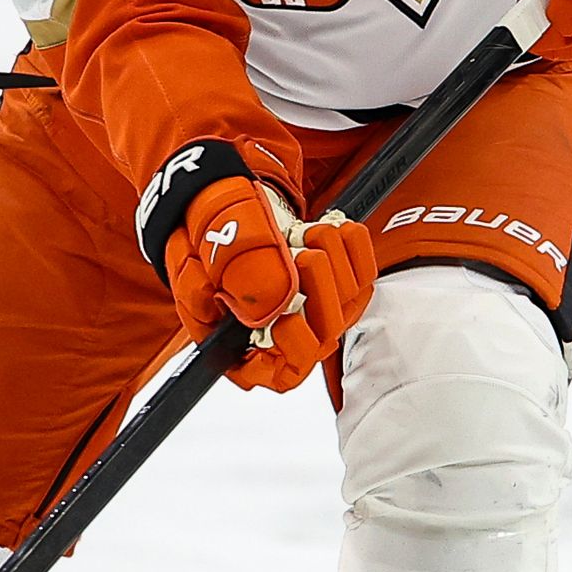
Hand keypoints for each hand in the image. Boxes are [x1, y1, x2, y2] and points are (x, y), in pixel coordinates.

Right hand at [159, 169, 377, 391]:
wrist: (222, 197)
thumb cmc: (207, 233)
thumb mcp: (207, 251)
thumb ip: (238, 277)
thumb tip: (276, 305)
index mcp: (241, 341)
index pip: (280, 374)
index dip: (293, 352)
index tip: (287, 319)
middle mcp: (284, 329)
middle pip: (324, 336)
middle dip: (318, 289)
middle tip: (301, 255)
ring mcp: (315, 304)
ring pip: (349, 302)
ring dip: (333, 260)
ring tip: (303, 234)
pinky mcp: (339, 276)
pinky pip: (365, 271)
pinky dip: (351, 245)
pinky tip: (326, 229)